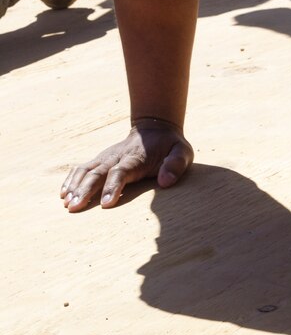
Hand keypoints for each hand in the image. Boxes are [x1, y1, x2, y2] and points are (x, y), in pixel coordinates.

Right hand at [60, 118, 193, 211]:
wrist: (155, 127)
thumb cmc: (170, 145)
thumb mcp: (182, 152)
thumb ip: (175, 165)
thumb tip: (165, 181)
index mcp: (136, 157)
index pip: (120, 172)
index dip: (112, 187)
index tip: (105, 204)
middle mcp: (117, 156)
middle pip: (97, 173)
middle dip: (85, 190)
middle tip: (74, 207)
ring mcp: (106, 157)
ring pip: (86, 170)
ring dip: (75, 186)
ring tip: (66, 203)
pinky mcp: (101, 159)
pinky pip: (82, 167)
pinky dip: (72, 179)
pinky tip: (64, 193)